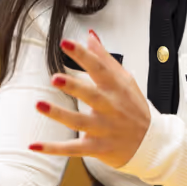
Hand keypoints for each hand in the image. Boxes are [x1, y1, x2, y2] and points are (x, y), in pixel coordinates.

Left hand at [29, 30, 150, 167]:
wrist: (152, 144)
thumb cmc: (135, 108)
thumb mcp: (126, 81)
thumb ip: (105, 58)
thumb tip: (90, 36)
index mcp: (115, 88)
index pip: (99, 68)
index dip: (83, 55)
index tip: (65, 43)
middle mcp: (110, 108)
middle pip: (90, 95)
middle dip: (73, 86)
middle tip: (54, 78)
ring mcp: (103, 129)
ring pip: (78, 122)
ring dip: (58, 114)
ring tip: (39, 104)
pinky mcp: (97, 147)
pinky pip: (72, 149)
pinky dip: (53, 149)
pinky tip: (34, 145)